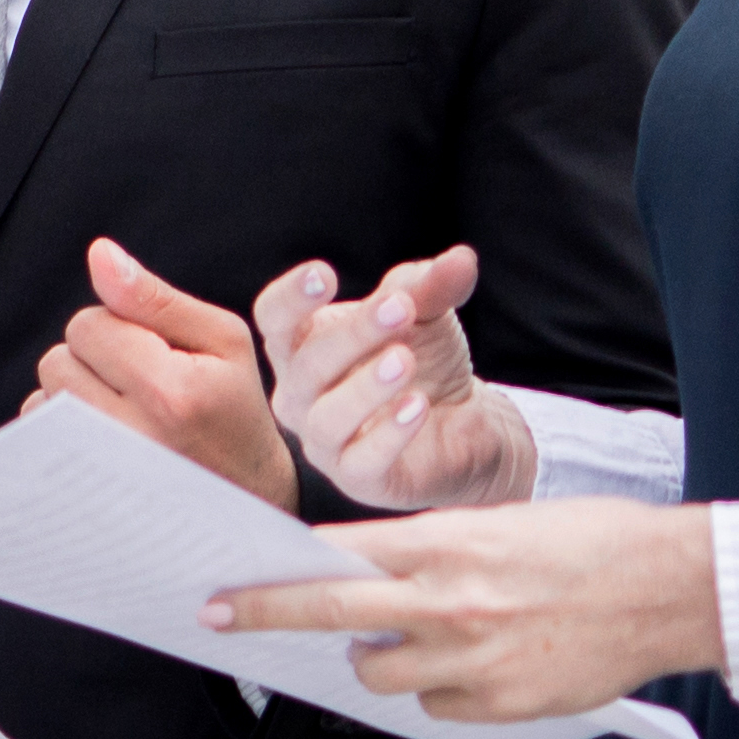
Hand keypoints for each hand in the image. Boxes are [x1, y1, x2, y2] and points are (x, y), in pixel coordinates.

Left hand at [30, 237, 290, 507]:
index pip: (89, 324)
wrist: (247, 502)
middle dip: (95, 362)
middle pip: (58, 360)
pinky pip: (38, 436)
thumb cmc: (235, 412)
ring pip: (45, 396)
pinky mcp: (77, 496)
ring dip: (77, 395)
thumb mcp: (222, 341)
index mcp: (170, 393)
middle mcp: (128, 439)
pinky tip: (108, 442)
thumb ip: (154, 296)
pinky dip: (64, 430)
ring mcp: (99, 475)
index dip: (119, 328)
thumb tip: (98, 254)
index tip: (156, 354)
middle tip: (144, 387)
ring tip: (129, 417)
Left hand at [209, 498, 722, 722]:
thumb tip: (368, 571)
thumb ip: (429, 551)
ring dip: (377, 660)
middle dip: (265, 615)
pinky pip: (437, 707)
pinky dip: (439, 691)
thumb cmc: (591, 542)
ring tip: (414, 638)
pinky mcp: (503, 704)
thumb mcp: (497, 523)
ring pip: (379, 674)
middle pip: (330, 614)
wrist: (670, 590)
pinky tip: (475, 664)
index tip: (230, 584)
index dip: (277, 574)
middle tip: (218, 618)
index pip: (335, 558)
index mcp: (445, 546)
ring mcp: (473, 659)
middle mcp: (448, 603)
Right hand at [256, 245, 537, 512]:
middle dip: (352, 334)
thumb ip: (431, 288)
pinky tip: (416, 406)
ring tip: (405, 360)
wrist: (465, 426)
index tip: (325, 274)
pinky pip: (362, 461)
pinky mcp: (361, 479)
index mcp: (302, 346)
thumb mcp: (426, 316)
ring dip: (364, 386)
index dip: (292, 297)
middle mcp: (300, 395)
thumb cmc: (425, 363)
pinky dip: (387, 434)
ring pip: (327, 417)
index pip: (274, 318)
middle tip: (399, 308)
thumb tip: (461, 259)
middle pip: (305, 364)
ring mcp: (326, 441)